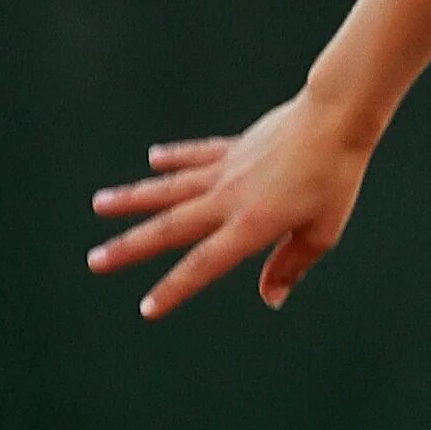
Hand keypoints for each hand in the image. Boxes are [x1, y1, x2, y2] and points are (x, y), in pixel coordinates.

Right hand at [88, 87, 375, 319]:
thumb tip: (270, 297)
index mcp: (250, 226)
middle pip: (169, 228)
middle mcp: (227, 199)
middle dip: (129, 247)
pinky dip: (174, 157)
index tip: (147, 308)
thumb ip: (291, 264)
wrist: (334, 120)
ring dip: (133, 198)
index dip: (174, 288)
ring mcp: (225, 170)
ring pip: (169, 188)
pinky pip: (196, 154)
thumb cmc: (335, 179)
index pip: (203, 265)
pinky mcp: (233, 147)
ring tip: (99, 204)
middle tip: (95, 260)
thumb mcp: (322, 231)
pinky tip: (153, 160)